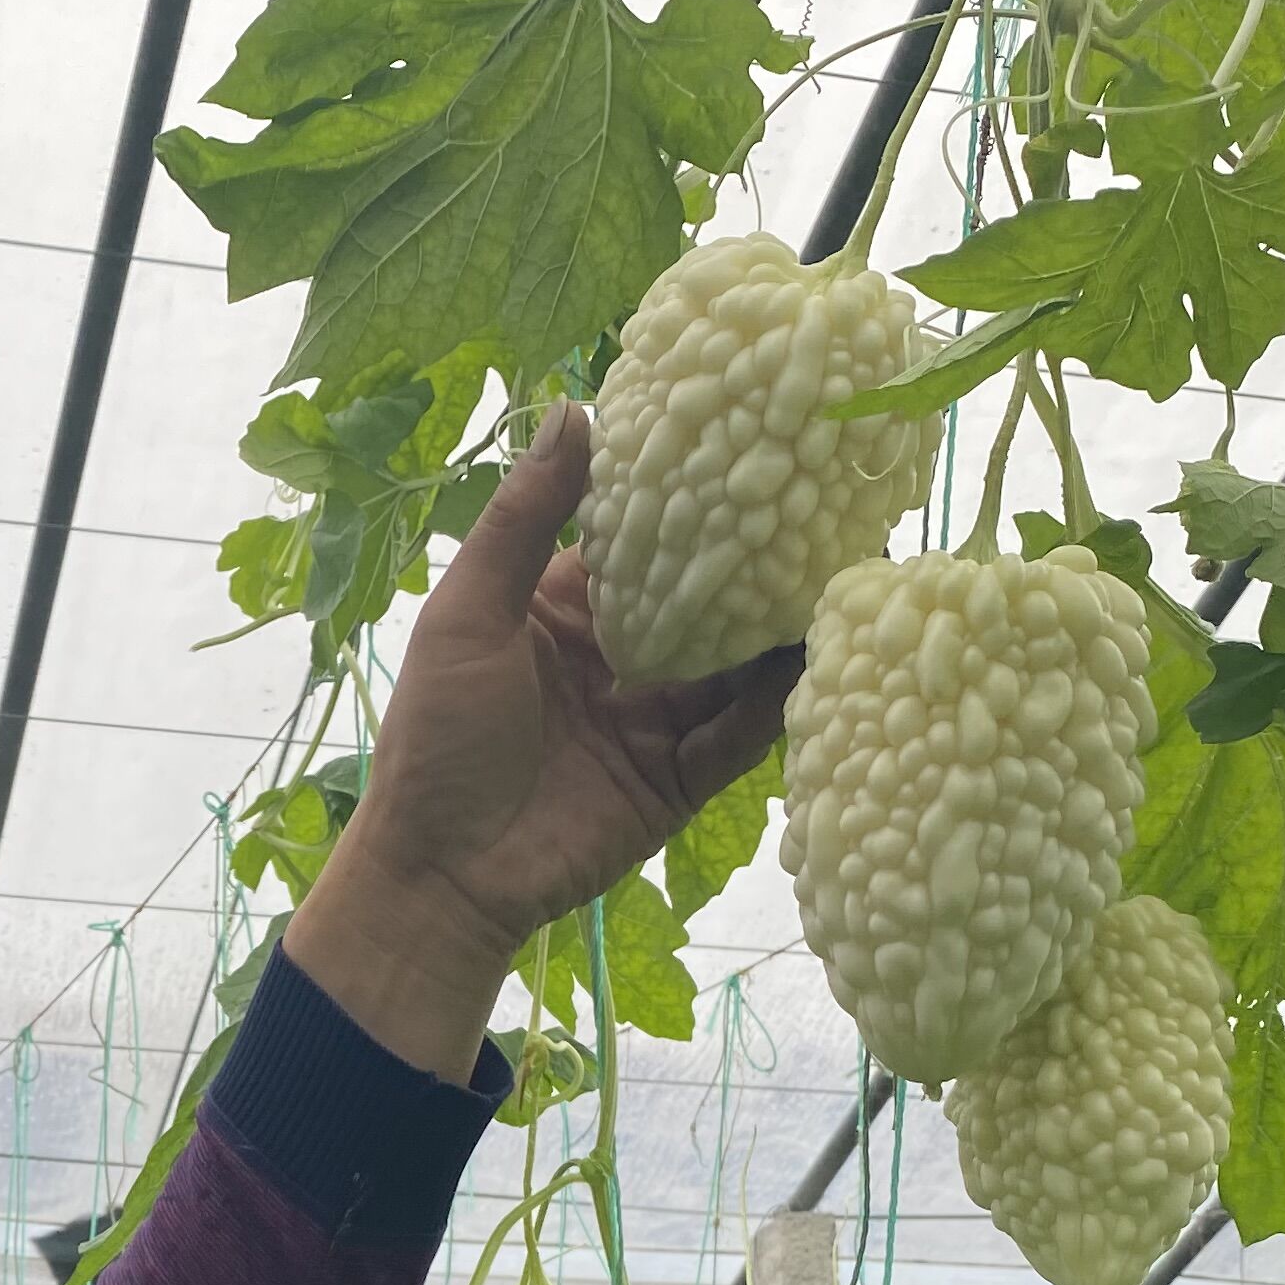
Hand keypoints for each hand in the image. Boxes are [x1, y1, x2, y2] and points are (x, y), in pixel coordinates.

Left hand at [282, 402, 798, 1079]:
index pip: (643, 537)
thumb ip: (526, 519)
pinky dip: (781, 700)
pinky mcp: (681, 779)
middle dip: (758, 556)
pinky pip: (743, 734)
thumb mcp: (469, 613)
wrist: (442, 875)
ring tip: (846, 567)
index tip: (752, 435)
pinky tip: (824, 655)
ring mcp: (656, 719)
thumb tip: (576, 408)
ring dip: (783, 623)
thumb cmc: (437, 737)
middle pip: (705, 596)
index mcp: (566, 608)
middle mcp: (622, 656)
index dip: (691, 493)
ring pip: (737, 662)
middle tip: (829, 497)